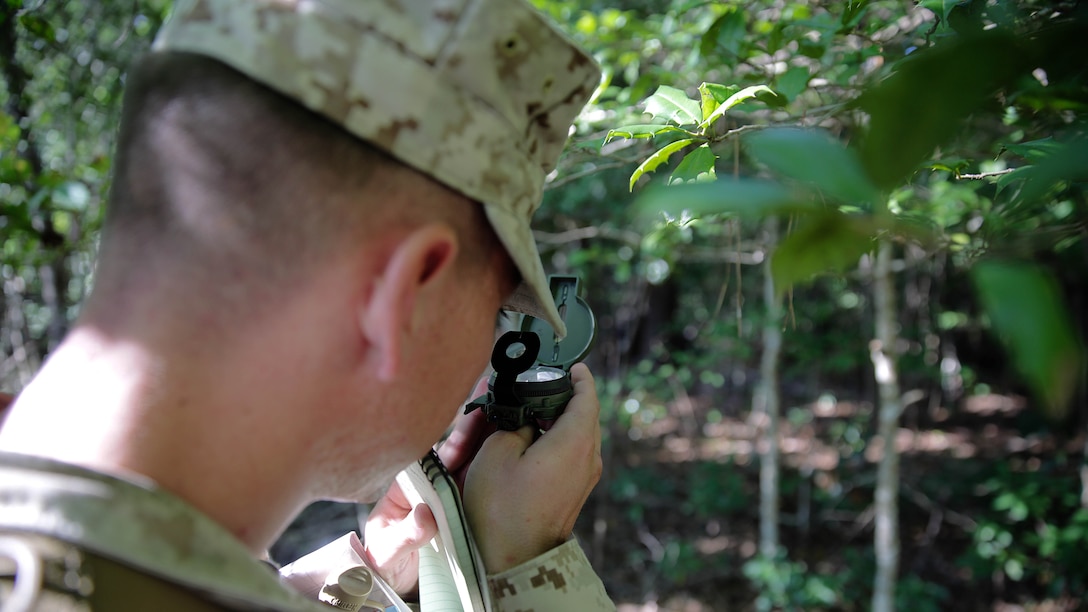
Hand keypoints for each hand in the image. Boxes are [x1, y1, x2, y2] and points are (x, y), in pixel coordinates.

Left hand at [361, 376, 492, 594]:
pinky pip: (481, 484)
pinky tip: (515, 450)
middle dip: (477, 427)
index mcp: (409, 484)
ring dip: (490, 440)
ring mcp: (450, 493)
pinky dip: (496, 467)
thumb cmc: (386, 558)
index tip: (475, 417)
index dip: (455, 437)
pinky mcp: (465, 506)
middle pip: (457, 451)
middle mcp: (432, 483)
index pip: (433, 454)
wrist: (395, 580)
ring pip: (473, 463)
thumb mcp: (389, 549)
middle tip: (498, 402)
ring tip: (511, 415)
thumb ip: (405, 535)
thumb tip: (426, 517)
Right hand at [462, 363, 601, 572]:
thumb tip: (525, 419)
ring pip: (577, 436)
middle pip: (584, 415)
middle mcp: (588, 457)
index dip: (579, 377)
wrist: (514, 559)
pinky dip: (556, 441)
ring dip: (557, 421)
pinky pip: (572, 455)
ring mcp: (585, 478)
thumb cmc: (502, 508)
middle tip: (536, 387)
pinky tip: (531, 441)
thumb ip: (514, 423)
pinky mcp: (575, 492)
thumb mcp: (497, 452)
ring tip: (528, 414)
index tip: (568, 365)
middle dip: (562, 398)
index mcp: (575, 441)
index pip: (587, 396)